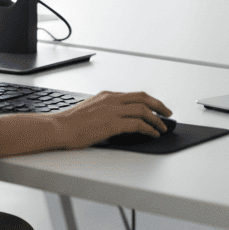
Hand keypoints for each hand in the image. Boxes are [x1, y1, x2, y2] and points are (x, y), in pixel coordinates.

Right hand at [54, 91, 171, 149]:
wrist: (60, 128)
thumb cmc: (71, 123)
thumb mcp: (91, 110)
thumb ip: (106, 111)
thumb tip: (119, 120)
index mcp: (107, 96)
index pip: (134, 95)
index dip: (150, 101)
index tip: (158, 107)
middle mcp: (111, 100)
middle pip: (143, 98)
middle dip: (159, 106)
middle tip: (168, 114)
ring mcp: (112, 111)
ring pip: (143, 110)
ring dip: (156, 120)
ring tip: (162, 128)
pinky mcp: (112, 123)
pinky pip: (137, 124)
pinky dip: (149, 129)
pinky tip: (152, 134)